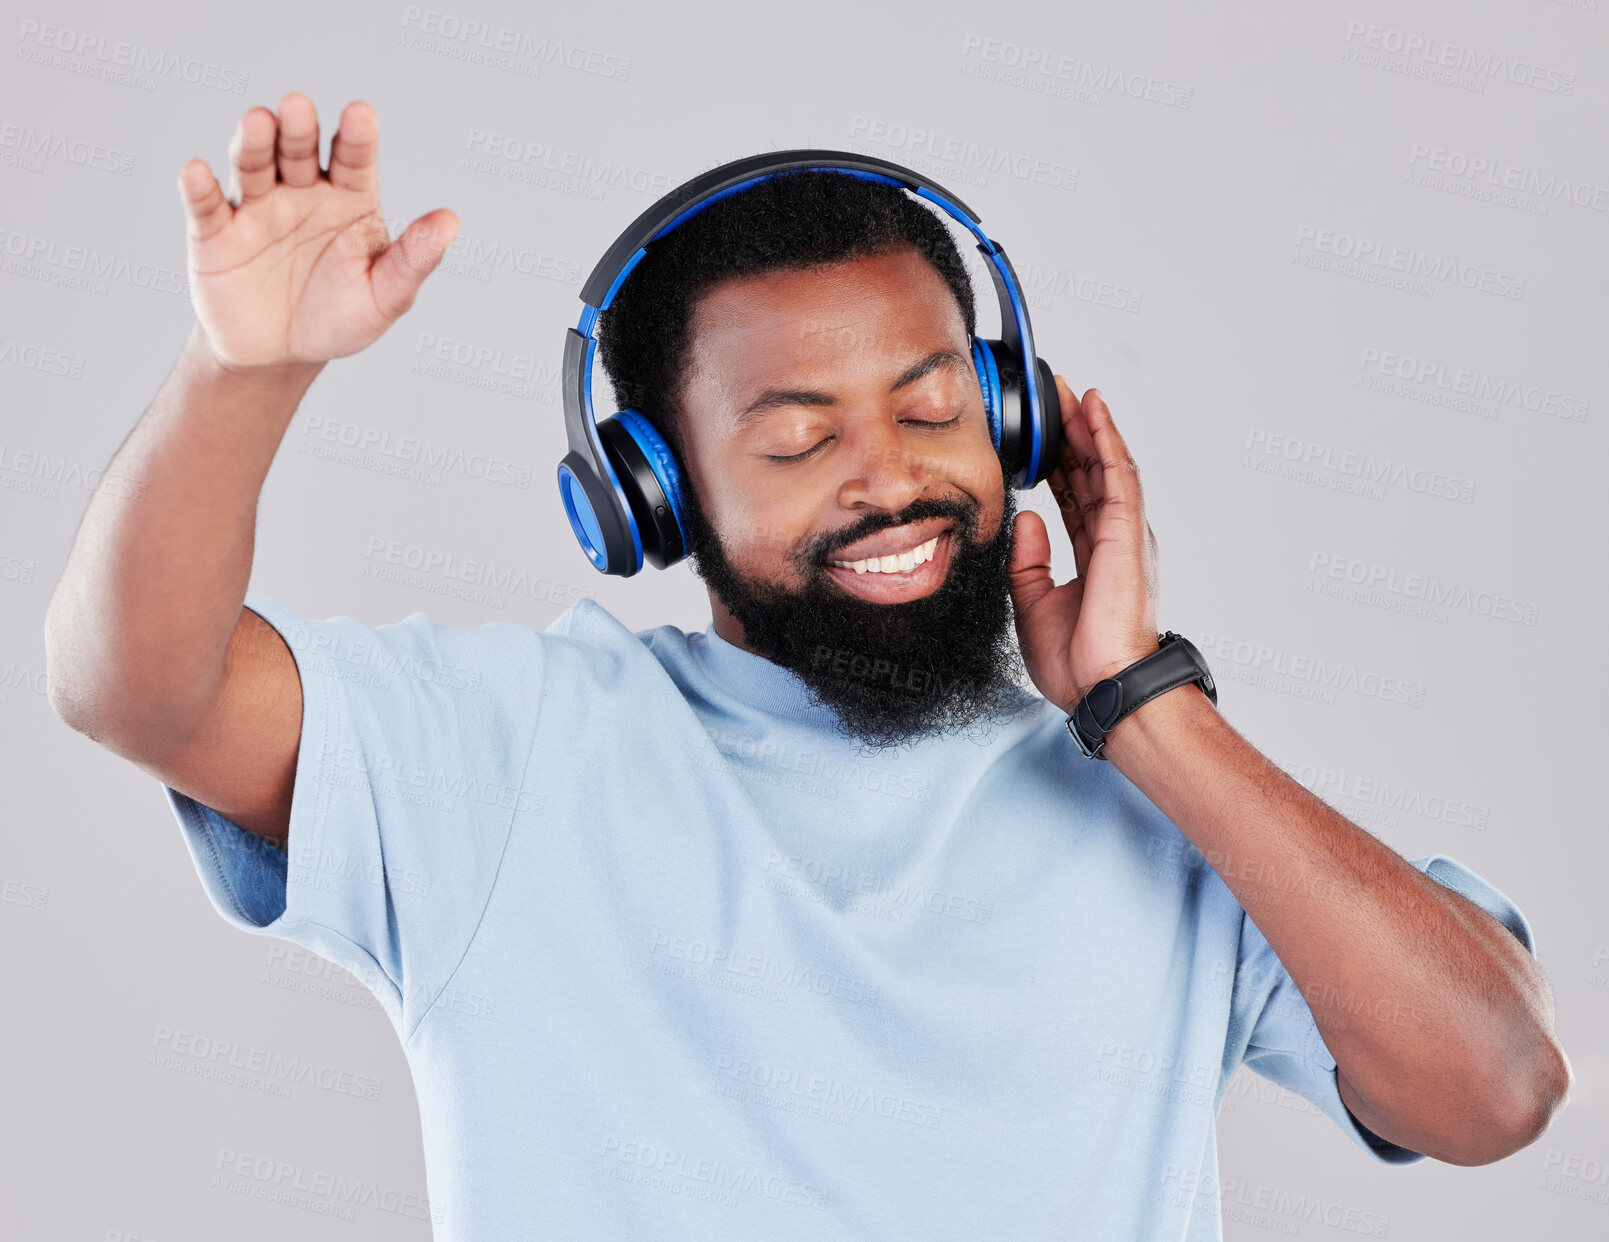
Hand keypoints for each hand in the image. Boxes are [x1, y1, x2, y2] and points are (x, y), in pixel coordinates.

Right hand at [176, 92, 458, 371]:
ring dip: (253, 143)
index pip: (353, 158)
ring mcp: (256, 207)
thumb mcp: (385, 296)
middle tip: (298, 108)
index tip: (360, 114)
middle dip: (298, 129)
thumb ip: (413, 259)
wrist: (283, 355)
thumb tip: (450, 222)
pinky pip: (206, 206)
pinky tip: (197, 172)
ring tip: (258, 122)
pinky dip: (198, 187)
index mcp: (348, 197)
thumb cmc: (341, 317)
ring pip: (253, 165)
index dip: (356, 137)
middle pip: (298, 150)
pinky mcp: (215, 232)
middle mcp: (301, 191)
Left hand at [1007, 378, 1160, 714]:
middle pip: (1090, 473)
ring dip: (1088, 425)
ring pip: (1105, 465)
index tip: (1040, 436)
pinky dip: (1105, 438)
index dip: (1058, 464)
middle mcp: (1113, 541)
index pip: (1074, 497)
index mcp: (1094, 558)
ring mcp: (1124, 534)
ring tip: (1070, 390)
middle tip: (1053, 396)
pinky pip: (1117, 474)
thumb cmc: (1077, 662)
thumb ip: (1027, 561)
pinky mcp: (1127, 532)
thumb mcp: (1032, 605)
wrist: (1102, 688)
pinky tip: (1092, 409)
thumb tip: (1025, 519)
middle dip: (1072, 433)